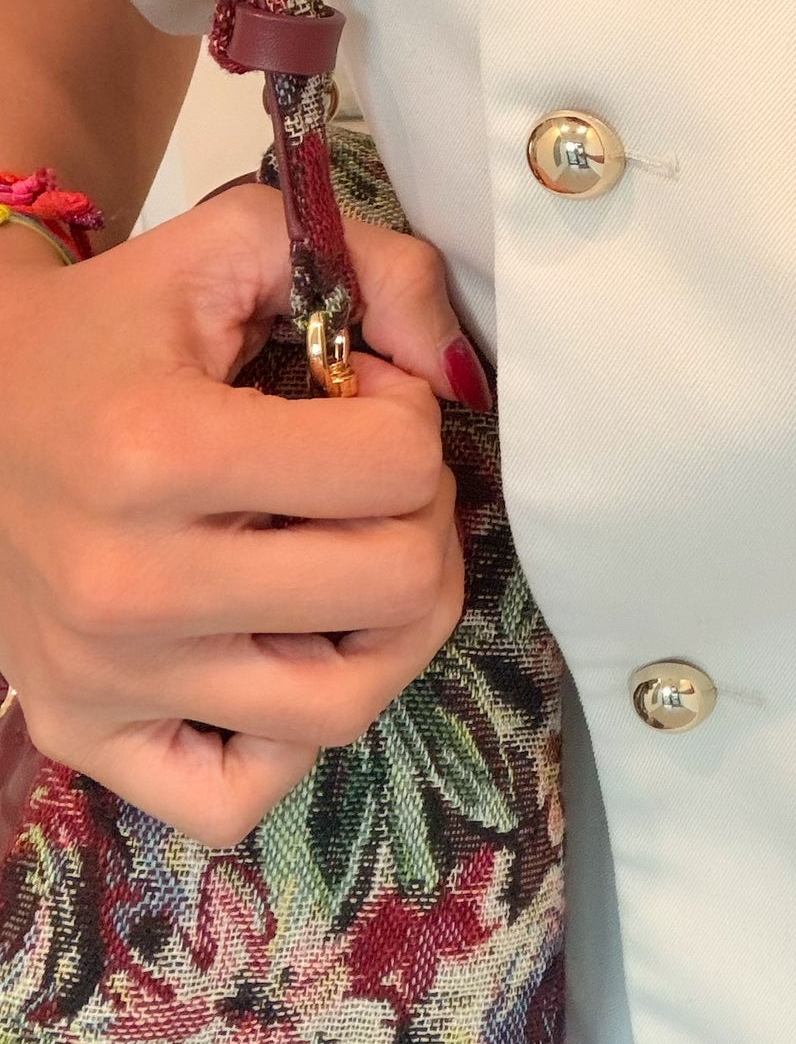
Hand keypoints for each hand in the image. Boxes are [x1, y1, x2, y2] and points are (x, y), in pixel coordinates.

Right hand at [0, 186, 475, 846]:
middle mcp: (127, 583)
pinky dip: (284, 742)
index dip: (408, 417)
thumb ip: (380, 267)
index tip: (357, 398)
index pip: (397, 466)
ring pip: (346, 706)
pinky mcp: (83, 736)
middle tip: (364, 483)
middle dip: (416, 518)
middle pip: (396, 589)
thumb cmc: (112, 327)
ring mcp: (102, 677)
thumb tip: (464, 373)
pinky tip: (278, 654)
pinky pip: (236, 800)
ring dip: (385, 631)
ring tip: (345, 564)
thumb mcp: (235, 242)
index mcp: (158, 450)